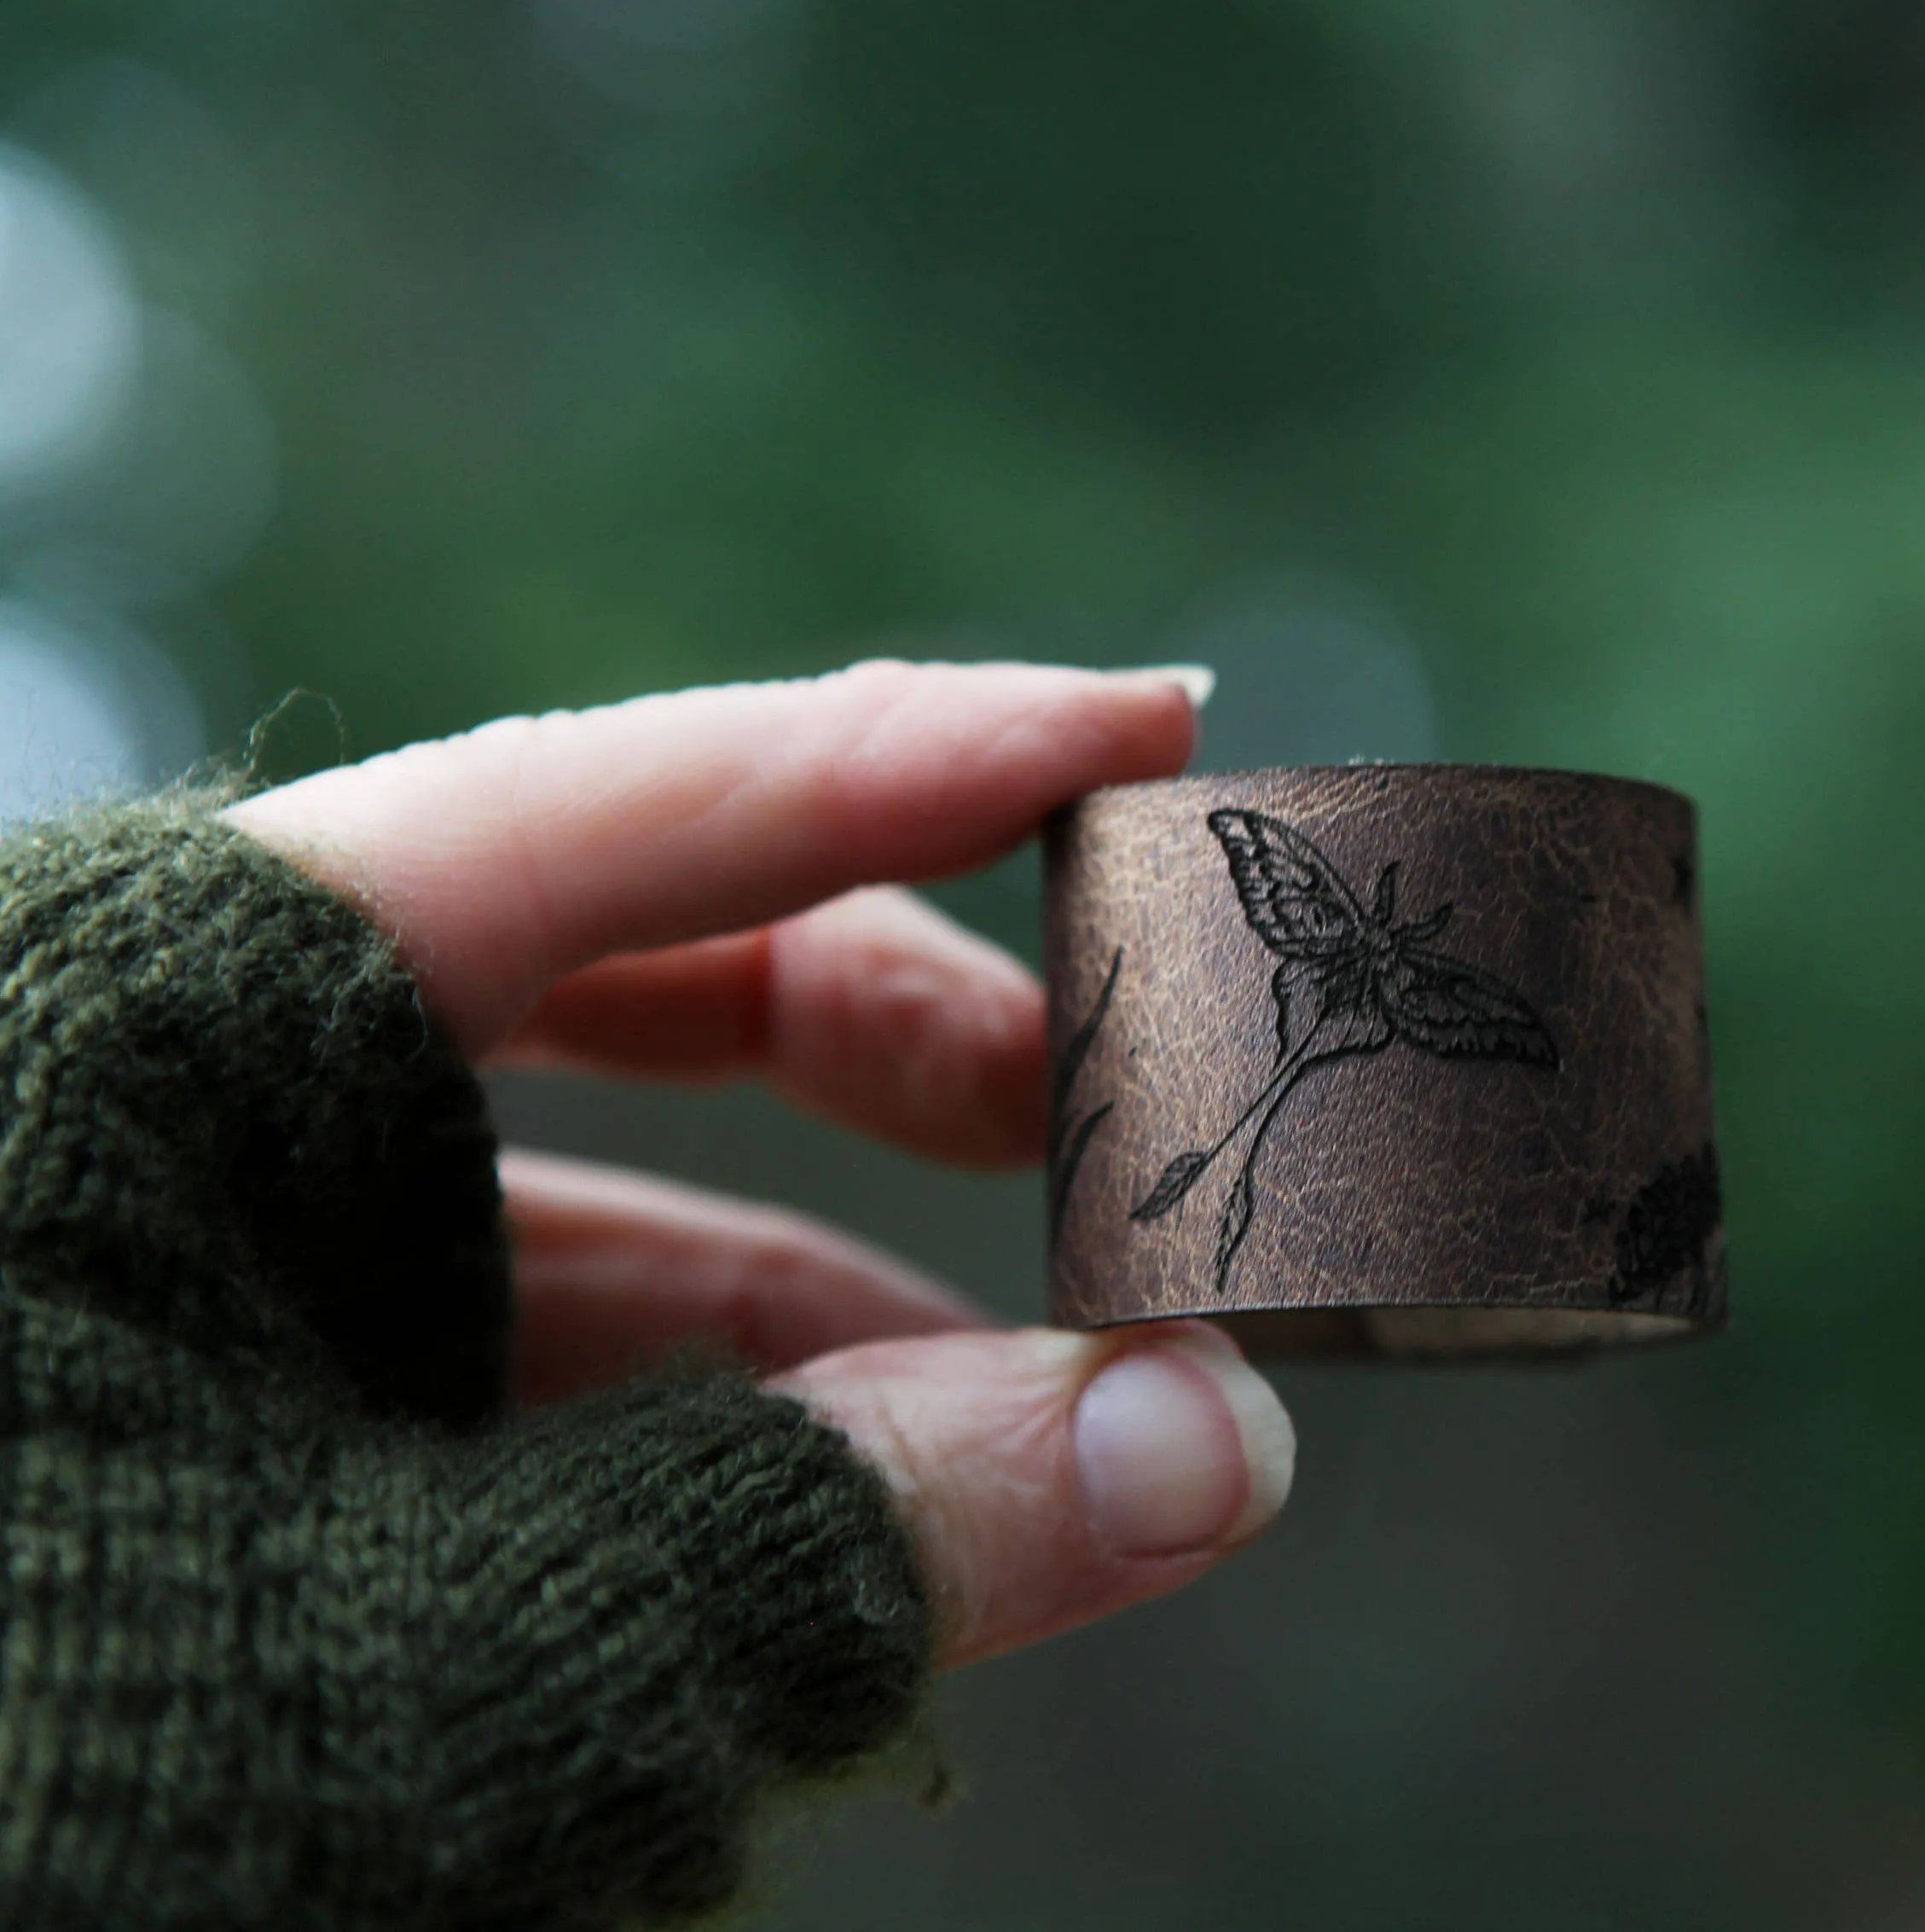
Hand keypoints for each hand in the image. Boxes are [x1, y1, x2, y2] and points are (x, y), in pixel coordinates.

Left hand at [227, 660, 1292, 1668]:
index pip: (624, 809)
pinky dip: (718, 1461)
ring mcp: (208, 1282)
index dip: (921, 761)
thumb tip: (1215, 1450)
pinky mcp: (232, 1450)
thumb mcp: (411, 1676)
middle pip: (632, 970)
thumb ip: (821, 1548)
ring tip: (1076, 1424)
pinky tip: (875, 1551)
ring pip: (597, 1217)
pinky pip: (527, 1398)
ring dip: (853, 1314)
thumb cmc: (1, 1778)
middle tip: (1129, 1133)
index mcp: (163, 1023)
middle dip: (909, 1051)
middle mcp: (183, 1102)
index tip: (1157, 733)